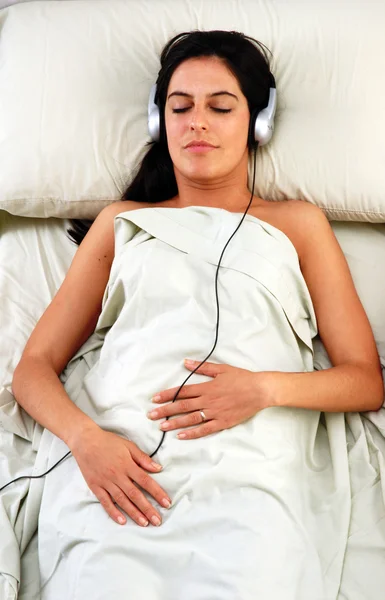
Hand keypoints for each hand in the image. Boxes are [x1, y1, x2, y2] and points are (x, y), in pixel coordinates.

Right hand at [69, 425, 171, 526]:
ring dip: (134, 513)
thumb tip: (158, 469)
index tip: (167, 503)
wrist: (85, 441)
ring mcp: (106, 482)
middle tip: (158, 521)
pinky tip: (122, 521)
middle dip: (148, 509)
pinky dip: (113, 512)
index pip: (146, 481)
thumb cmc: (108, 442)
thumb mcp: (128, 445)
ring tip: (144, 523)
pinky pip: (105, 502)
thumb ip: (143, 458)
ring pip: (122, 501)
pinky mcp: (95, 487)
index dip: (157, 493)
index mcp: (127, 465)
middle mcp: (117, 475)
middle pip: (135, 494)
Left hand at [147, 359, 273, 439]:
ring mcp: (215, 412)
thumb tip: (185, 362)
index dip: (167, 395)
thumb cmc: (241, 378)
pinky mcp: (222, 422)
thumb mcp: (221, 369)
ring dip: (175, 423)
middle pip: (182, 406)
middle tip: (151, 415)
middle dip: (165, 410)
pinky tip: (181, 436)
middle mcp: (208, 400)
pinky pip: (205, 429)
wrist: (260, 390)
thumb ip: (202, 368)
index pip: (182, 391)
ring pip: (190, 419)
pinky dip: (192, 433)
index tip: (154, 399)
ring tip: (161, 426)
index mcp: (206, 387)